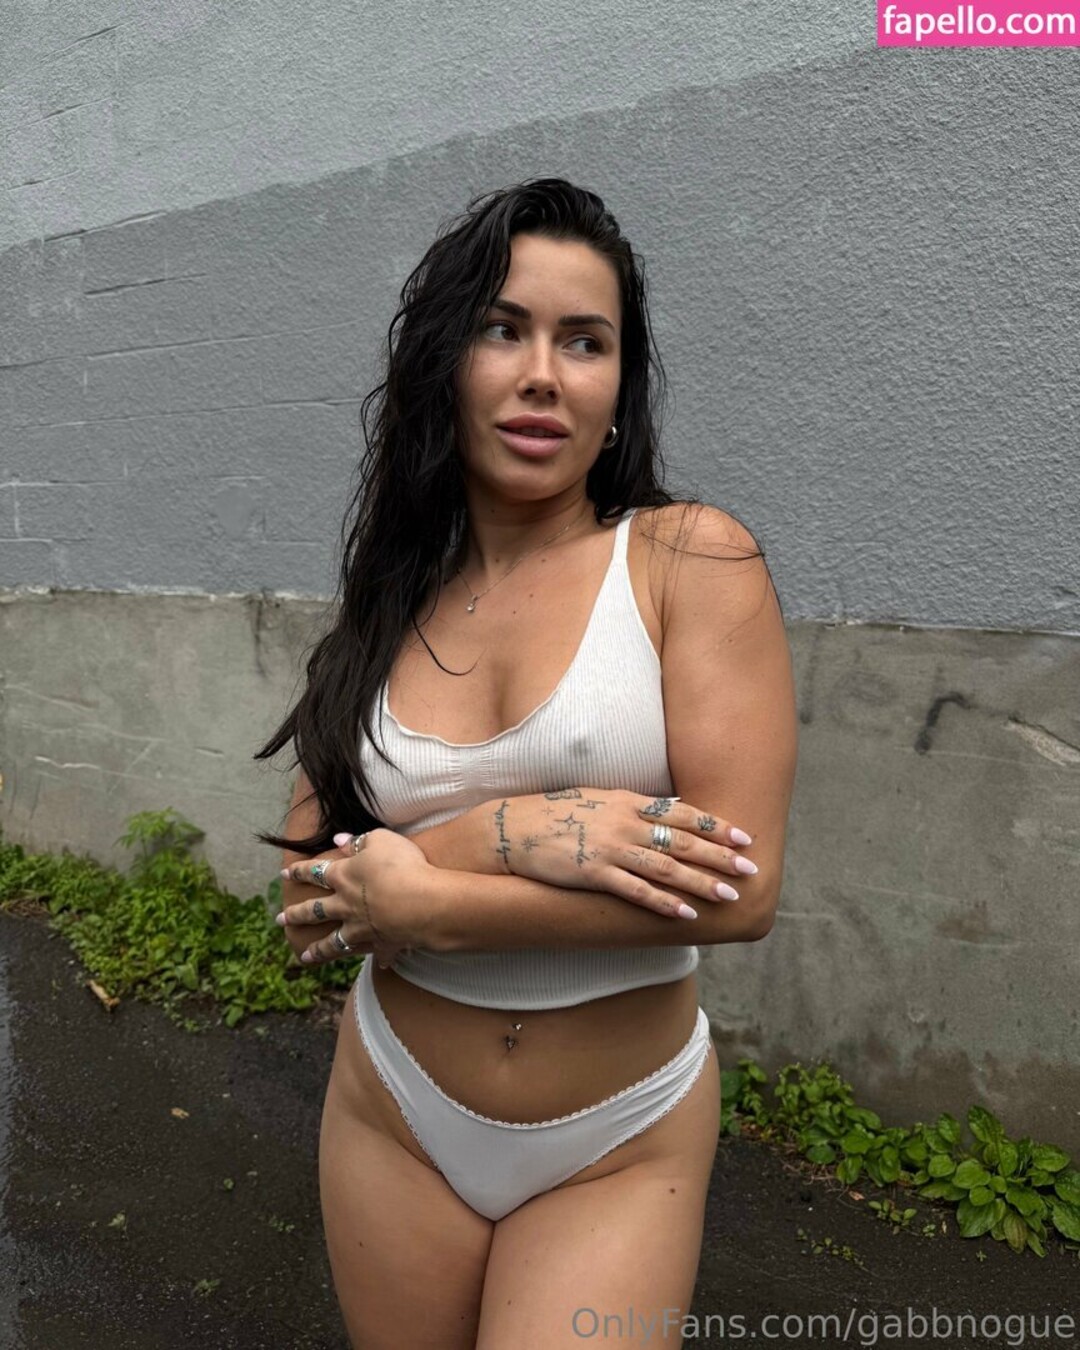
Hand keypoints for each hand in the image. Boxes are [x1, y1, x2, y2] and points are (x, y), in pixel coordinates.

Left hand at [277, 828, 433, 966]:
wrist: (422, 902)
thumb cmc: (401, 865)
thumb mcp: (380, 840)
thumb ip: (358, 840)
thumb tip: (338, 839)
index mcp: (344, 877)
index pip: (314, 872)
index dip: (298, 872)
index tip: (283, 874)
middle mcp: (346, 905)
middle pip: (314, 911)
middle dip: (296, 915)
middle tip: (280, 920)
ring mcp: (362, 928)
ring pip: (334, 942)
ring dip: (318, 950)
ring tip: (304, 957)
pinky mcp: (382, 942)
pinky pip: (378, 953)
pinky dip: (381, 958)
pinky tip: (382, 964)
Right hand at [492, 789, 757, 918]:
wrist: (513, 828)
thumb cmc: (555, 813)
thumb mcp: (599, 799)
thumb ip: (633, 806)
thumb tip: (666, 809)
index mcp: (628, 801)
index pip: (682, 813)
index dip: (715, 825)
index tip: (743, 836)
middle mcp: (625, 823)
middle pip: (683, 840)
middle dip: (720, 855)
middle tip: (751, 868)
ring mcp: (610, 848)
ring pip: (666, 867)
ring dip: (701, 882)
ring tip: (729, 895)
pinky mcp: (593, 872)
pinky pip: (635, 890)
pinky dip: (663, 902)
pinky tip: (685, 913)